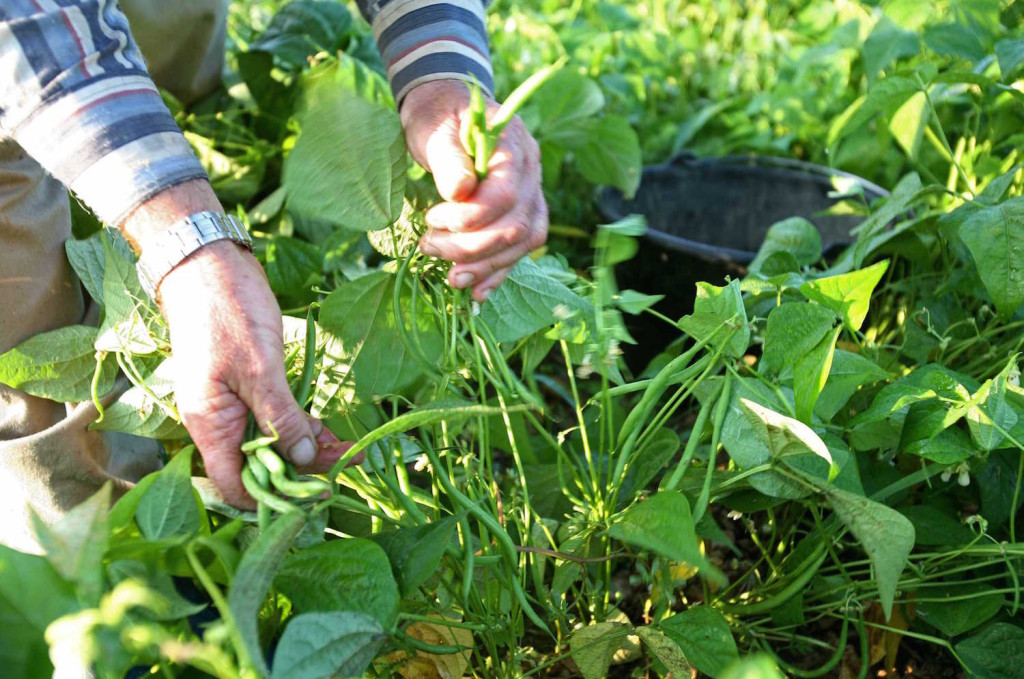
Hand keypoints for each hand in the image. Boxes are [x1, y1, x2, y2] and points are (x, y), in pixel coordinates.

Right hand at [159, 241, 347, 507]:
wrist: (208, 264)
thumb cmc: (228, 314)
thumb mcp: (260, 370)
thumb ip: (281, 418)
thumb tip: (306, 459)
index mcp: (210, 426)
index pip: (237, 485)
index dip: (275, 498)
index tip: (317, 496)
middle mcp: (219, 423)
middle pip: (260, 467)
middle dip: (303, 472)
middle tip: (349, 468)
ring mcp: (233, 405)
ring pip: (272, 443)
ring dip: (309, 449)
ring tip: (352, 453)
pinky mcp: (250, 387)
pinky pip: (276, 418)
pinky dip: (302, 425)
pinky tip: (332, 432)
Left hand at [401, 79, 547, 300]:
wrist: (447, 111)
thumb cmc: (438, 117)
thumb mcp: (435, 128)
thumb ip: (448, 158)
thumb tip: (460, 191)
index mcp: (514, 145)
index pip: (505, 195)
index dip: (469, 217)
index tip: (432, 217)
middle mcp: (531, 172)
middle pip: (515, 226)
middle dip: (472, 247)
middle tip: (429, 246)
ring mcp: (530, 195)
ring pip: (521, 243)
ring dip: (485, 266)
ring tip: (451, 278)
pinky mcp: (521, 215)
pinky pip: (519, 251)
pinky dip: (498, 273)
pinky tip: (477, 292)